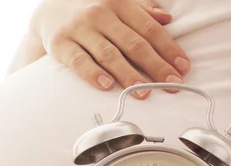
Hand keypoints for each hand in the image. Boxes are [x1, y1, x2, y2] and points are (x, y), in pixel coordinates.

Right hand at [31, 0, 189, 97]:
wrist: (47, 10)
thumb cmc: (90, 11)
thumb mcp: (116, 5)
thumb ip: (141, 11)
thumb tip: (167, 18)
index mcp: (119, 3)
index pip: (149, 28)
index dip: (168, 49)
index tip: (183, 67)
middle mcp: (100, 13)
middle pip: (133, 43)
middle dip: (155, 66)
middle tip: (171, 84)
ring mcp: (80, 29)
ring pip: (109, 54)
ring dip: (128, 74)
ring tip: (143, 91)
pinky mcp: (61, 44)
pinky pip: (79, 61)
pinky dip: (93, 73)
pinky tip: (106, 85)